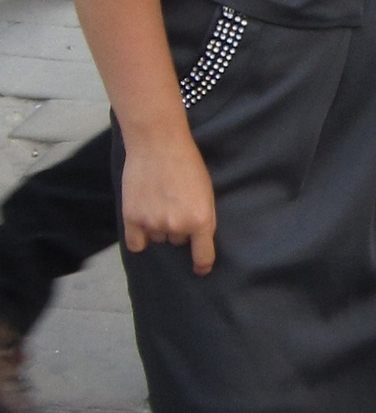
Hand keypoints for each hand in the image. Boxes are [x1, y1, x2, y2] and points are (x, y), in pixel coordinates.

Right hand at [121, 134, 216, 273]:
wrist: (158, 143)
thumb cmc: (186, 164)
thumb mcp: (206, 192)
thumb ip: (203, 218)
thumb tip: (196, 240)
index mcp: (201, 221)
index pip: (203, 257)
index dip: (202, 265)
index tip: (200, 269)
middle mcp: (177, 226)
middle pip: (177, 241)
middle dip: (177, 227)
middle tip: (173, 203)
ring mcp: (153, 223)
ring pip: (157, 238)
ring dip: (157, 227)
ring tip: (157, 200)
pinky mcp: (132, 218)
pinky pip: (136, 243)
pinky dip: (139, 236)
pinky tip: (141, 219)